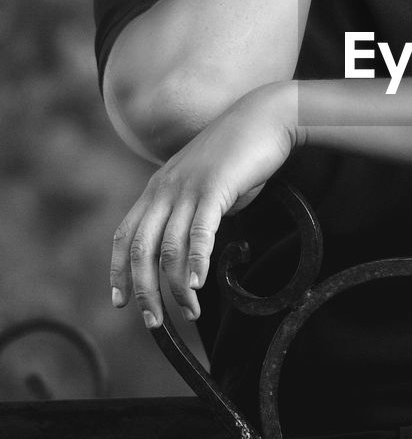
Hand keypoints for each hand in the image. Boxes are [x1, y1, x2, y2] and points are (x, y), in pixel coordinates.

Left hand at [110, 82, 300, 327]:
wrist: (265, 117)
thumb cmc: (241, 153)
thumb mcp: (207, 185)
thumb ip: (196, 214)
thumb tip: (198, 250)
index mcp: (158, 188)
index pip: (125, 235)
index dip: (119, 270)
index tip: (120, 300)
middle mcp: (165, 189)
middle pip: (141, 249)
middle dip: (143, 290)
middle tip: (153, 321)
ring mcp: (188, 188)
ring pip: (169, 248)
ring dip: (177, 287)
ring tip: (189, 312)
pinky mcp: (214, 189)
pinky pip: (199, 232)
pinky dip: (197, 262)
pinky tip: (200, 284)